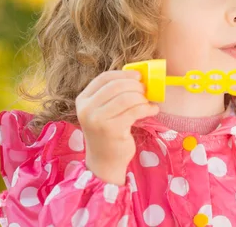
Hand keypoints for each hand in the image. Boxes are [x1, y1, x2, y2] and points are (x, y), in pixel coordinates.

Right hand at [75, 69, 159, 184]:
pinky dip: (147, 108)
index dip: (123, 74)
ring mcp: (97, 120)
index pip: (104, 78)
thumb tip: (138, 77)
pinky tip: (152, 110)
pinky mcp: (111, 130)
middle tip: (146, 91)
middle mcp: (86, 109)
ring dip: (142, 98)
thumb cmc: (108, 132)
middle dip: (135, 86)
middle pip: (116, 86)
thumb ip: (114, 94)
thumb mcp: (104, 110)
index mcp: (83, 100)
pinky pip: (134, 111)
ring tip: (148, 103)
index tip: (138, 76)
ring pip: (126, 98)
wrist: (104, 161)